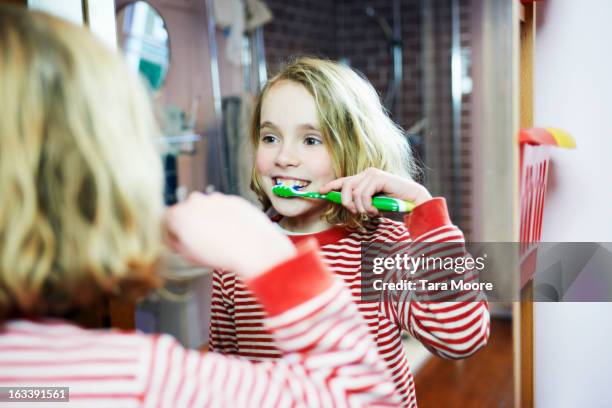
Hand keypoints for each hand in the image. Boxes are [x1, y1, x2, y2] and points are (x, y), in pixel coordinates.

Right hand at [164, 192, 295, 278]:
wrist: (253, 247)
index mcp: (179, 214)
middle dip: (191, 223)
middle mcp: (195, 201)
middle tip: (202, 242)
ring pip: (206, 208)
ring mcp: (215, 198)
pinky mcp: (232, 198)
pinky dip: (226, 217)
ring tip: (221, 239)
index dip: (172, 233)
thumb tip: (173, 236)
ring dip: (209, 219)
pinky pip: (224, 207)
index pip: (166, 220)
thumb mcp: (188, 255)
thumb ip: (175, 241)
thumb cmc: (220, 254)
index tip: (180, 242)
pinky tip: (233, 232)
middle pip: (187, 211)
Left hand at [319, 168, 431, 215]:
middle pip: (345, 187)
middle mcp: (367, 173)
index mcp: (364, 178)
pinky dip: (368, 206)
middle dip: (347, 203)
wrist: (413, 201)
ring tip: (372, 213)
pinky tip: (376, 210)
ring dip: (362, 208)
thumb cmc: (394, 204)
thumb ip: (360, 201)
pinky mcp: (378, 178)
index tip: (321, 191)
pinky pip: (363, 195)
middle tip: (357, 213)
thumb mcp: (373, 204)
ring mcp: (372, 174)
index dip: (332, 186)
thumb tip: (347, 204)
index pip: (344, 180)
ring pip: (354, 193)